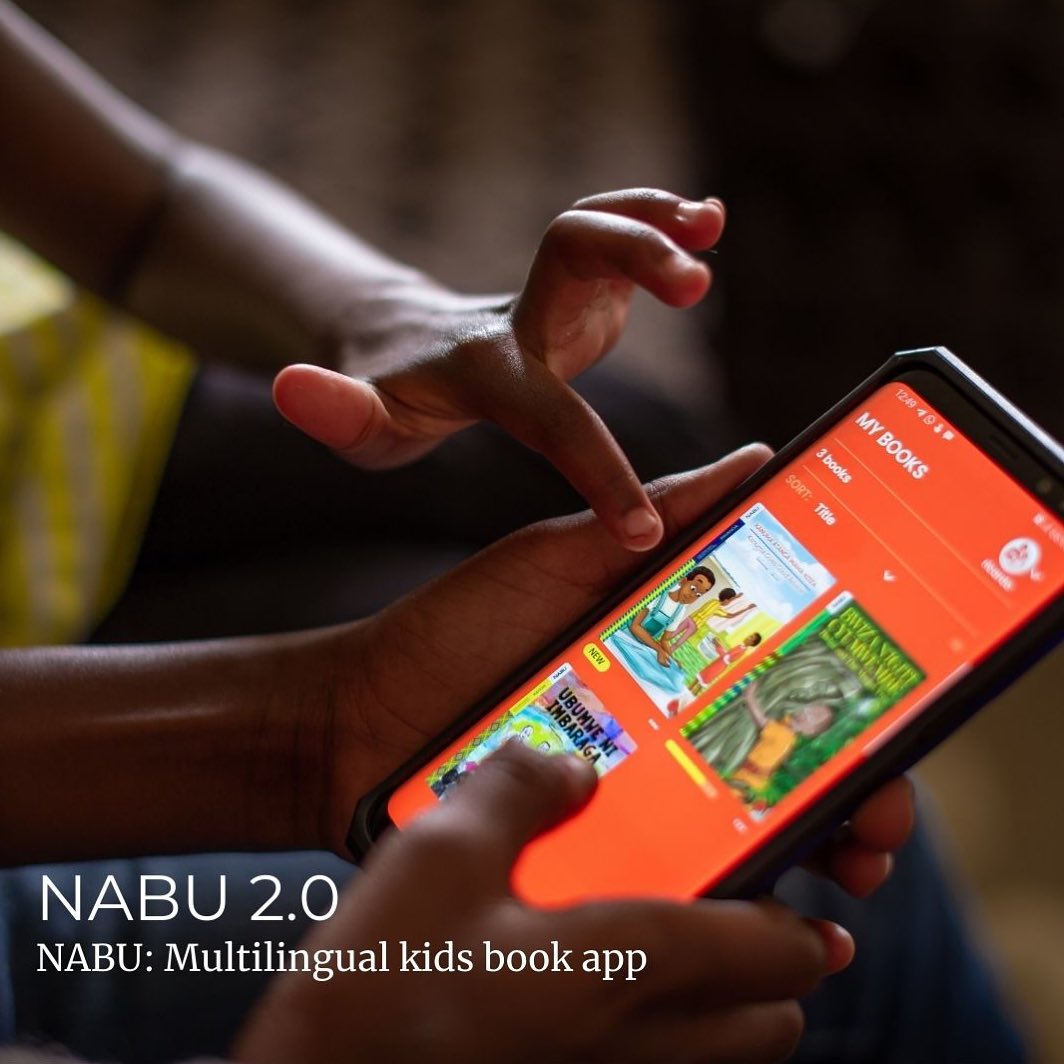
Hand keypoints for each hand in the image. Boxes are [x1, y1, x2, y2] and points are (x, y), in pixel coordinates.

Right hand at [233, 742, 848, 1063]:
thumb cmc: (375, 981)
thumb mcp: (439, 849)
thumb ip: (517, 790)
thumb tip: (569, 768)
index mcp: (615, 968)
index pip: (761, 955)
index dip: (802, 928)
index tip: (814, 903)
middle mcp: (622, 1041)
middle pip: (761, 1032)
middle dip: (779, 979)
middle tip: (758, 926)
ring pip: (709, 1062)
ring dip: (725, 1014)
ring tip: (687, 957)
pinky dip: (657, 1036)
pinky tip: (599, 993)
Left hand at [272, 188, 724, 550]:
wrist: (392, 337)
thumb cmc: (388, 396)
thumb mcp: (359, 423)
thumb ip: (333, 411)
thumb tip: (284, 383)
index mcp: (480, 368)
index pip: (545, 416)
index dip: (593, 471)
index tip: (641, 529)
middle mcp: (518, 317)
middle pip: (570, 255)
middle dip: (632, 257)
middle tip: (696, 284)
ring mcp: (546, 293)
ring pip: (597, 228)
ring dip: (655, 221)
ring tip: (710, 225)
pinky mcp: (570, 288)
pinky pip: (617, 240)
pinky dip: (661, 223)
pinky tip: (706, 223)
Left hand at [320, 446, 914, 898]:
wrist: (358, 719)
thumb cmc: (455, 629)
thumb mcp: (556, 559)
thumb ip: (648, 515)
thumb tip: (755, 458)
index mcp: (669, 653)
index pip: (780, 671)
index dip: (844, 688)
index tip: (893, 700)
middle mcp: (664, 724)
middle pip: (781, 757)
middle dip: (854, 784)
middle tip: (885, 810)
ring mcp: (632, 790)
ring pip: (746, 820)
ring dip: (814, 840)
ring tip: (855, 859)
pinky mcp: (594, 845)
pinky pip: (676, 870)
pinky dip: (730, 886)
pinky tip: (773, 895)